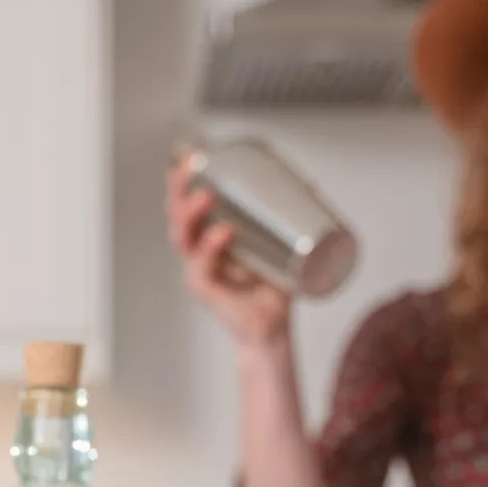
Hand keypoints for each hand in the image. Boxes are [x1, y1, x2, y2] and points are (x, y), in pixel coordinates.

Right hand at [166, 154, 293, 350]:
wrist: (274, 328)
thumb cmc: (272, 287)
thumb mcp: (280, 246)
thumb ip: (291, 218)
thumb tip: (310, 184)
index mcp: (209, 235)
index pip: (186, 204)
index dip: (183, 182)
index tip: (191, 158)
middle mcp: (199, 250)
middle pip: (177, 215)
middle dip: (180, 190)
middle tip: (192, 169)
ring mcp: (199, 270)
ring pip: (182, 237)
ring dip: (191, 214)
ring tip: (207, 196)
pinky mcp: (206, 290)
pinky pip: (201, 267)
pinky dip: (210, 249)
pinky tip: (223, 234)